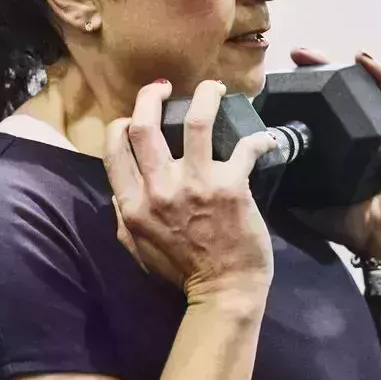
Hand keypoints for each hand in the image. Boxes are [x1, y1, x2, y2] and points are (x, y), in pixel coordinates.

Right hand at [107, 78, 278, 301]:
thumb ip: (124, 216)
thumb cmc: (182, 272)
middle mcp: (160, 190)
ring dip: (206, 96)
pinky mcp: (232, 187)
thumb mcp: (137, 247)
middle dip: (151, 96)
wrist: (224, 291)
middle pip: (144, 126)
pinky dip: (259, 138)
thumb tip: (120, 190)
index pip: (114, 149)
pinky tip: (265, 137)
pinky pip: (245, 147)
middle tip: (164, 88)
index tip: (132, 116)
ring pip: (196, 121)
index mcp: (134, 204)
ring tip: (214, 87)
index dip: (120, 123)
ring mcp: (197, 185)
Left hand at [287, 48, 380, 260]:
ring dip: (336, 66)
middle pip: (330, 94)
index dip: (293, 94)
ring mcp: (374, 130)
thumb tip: (243, 180)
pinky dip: (379, 75)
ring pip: (356, 88)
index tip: (270, 81)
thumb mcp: (304, 205)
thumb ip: (281, 191)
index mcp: (328, 148)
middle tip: (293, 56)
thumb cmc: (349, 223)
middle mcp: (349, 134)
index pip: (309, 112)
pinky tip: (362, 59)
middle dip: (311, 71)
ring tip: (312, 53)